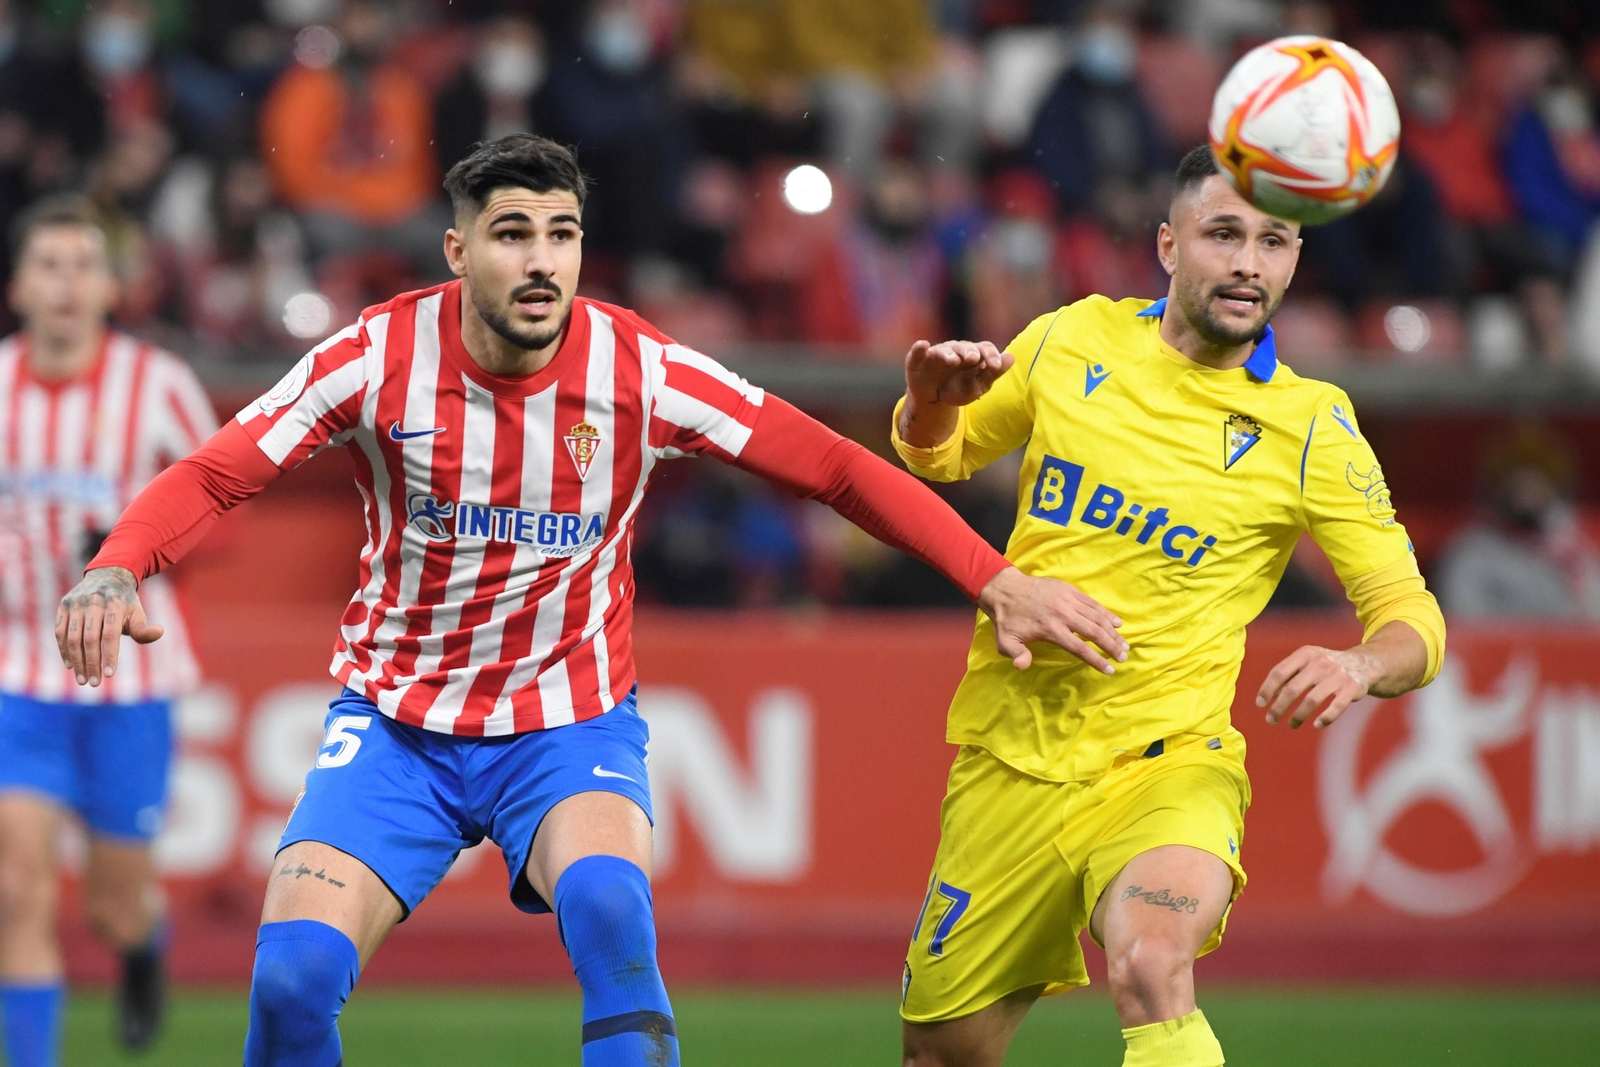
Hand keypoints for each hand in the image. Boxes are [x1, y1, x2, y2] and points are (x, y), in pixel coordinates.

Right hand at [55, 567, 161, 686]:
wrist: (106, 577)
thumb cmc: (125, 603)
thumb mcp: (137, 613)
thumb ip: (143, 629)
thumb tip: (159, 632)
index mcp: (114, 604)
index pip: (110, 634)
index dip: (109, 655)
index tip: (109, 674)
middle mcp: (93, 602)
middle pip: (90, 638)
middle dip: (92, 663)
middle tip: (95, 683)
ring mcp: (75, 603)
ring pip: (73, 637)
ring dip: (77, 661)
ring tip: (82, 680)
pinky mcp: (63, 606)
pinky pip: (60, 632)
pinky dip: (64, 650)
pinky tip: (71, 665)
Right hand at [905, 339, 1012, 408]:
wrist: (935, 400)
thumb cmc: (958, 389)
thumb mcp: (978, 386)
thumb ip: (993, 373)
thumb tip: (1011, 357)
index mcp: (973, 354)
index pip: (985, 348)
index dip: (991, 355)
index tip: (996, 366)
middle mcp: (955, 350)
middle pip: (965, 346)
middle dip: (969, 352)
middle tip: (973, 359)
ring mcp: (936, 354)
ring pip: (943, 350)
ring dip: (948, 354)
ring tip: (953, 360)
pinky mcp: (917, 360)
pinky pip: (917, 352)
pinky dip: (919, 348)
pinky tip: (923, 345)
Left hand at [978, 566, 1127, 673]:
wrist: (1005, 589)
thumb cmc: (1007, 619)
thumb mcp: (1005, 641)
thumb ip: (1016, 654)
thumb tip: (1023, 666)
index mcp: (1051, 629)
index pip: (1080, 648)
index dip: (1096, 660)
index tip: (1110, 670)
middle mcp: (1063, 614)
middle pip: (1094, 632)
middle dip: (1111, 646)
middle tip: (1123, 657)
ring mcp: (1068, 600)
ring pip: (1097, 617)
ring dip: (1113, 632)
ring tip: (1124, 644)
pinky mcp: (1069, 590)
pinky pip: (1092, 603)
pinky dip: (1106, 613)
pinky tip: (1117, 623)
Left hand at [1255, 645, 1377, 729]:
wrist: (1363, 663)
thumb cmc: (1326, 666)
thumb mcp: (1307, 662)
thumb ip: (1288, 675)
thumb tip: (1267, 697)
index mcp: (1306, 654)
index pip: (1279, 672)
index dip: (1267, 689)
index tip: (1260, 704)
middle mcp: (1320, 663)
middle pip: (1292, 688)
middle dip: (1279, 707)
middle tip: (1270, 720)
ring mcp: (1337, 675)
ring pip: (1312, 700)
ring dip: (1298, 716)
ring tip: (1291, 725)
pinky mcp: (1352, 688)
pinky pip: (1337, 706)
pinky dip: (1326, 718)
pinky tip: (1316, 725)